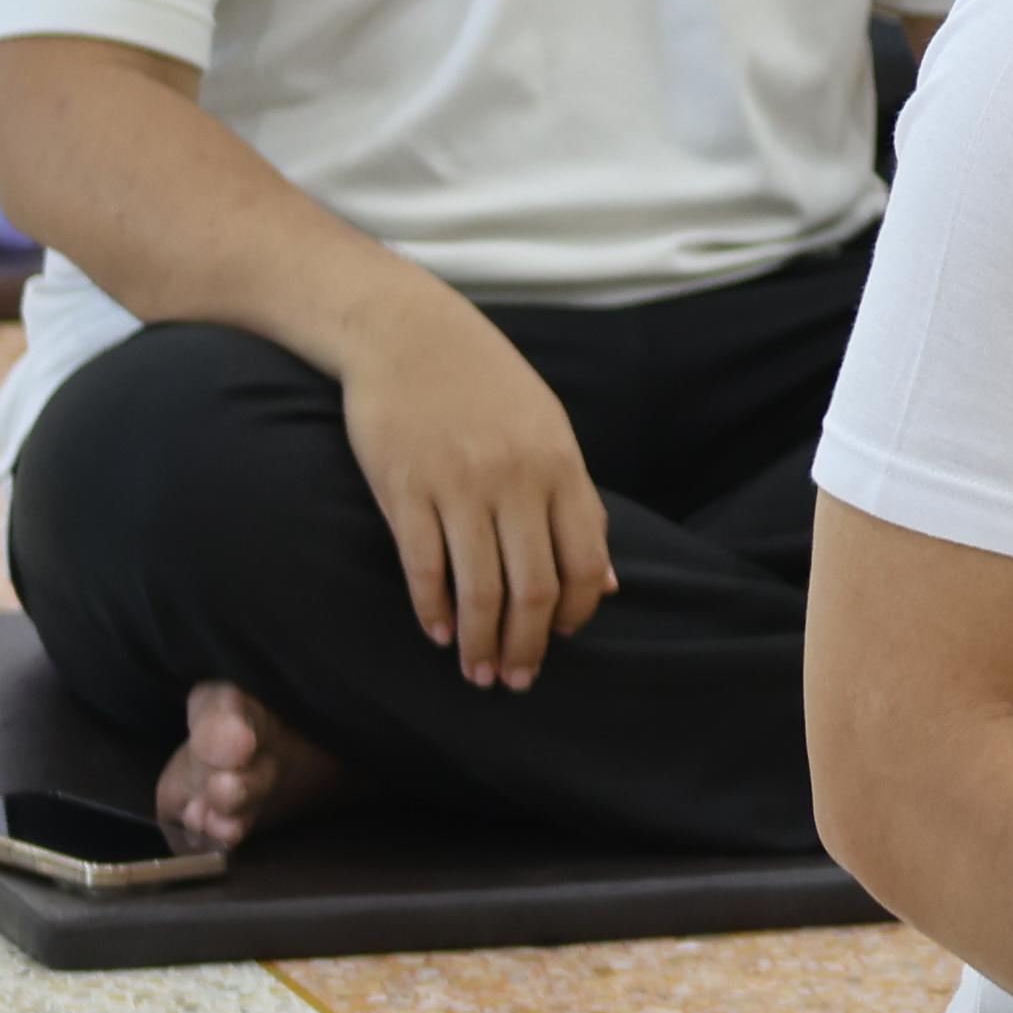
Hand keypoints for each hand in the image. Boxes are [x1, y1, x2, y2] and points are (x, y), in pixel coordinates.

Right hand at [331, 275, 615, 686]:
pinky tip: (439, 633)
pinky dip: (433, 610)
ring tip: (478, 673)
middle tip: (518, 681)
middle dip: (528, 647)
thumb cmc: (484, 384)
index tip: (560, 638)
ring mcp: (459, 484)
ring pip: (479, 589)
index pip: (585, 562)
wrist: (407, 331)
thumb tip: (607, 583)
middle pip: (533, 588)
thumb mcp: (548, 431)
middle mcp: (516, 479)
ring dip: (481, 643)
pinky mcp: (405, 488)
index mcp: (560, 465)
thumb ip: (577, 504)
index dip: (577, 613)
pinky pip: (423, 567)